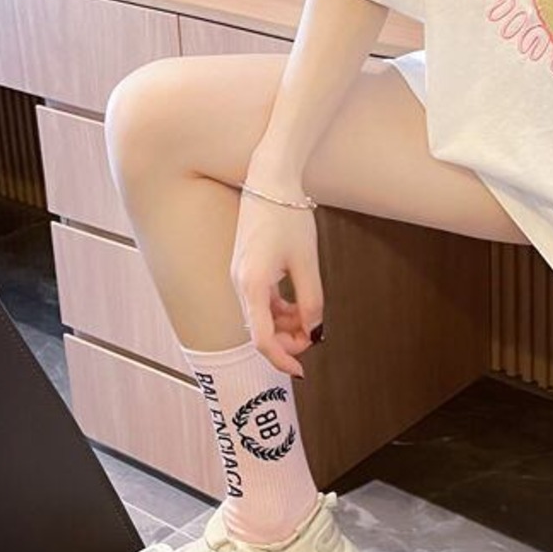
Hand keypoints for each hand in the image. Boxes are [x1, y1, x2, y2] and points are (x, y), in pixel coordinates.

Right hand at [229, 187, 324, 377]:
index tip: (300, 371)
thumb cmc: (288, 216)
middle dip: (287, 341)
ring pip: (260, 315)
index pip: (262, 338)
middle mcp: (239, 283)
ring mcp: (239, 275)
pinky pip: (259, 299)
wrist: (270, 180)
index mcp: (252, 284)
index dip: (282, 359)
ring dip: (284, 324)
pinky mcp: (245, 267)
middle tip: (314, 339)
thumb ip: (311, 299)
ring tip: (310, 321)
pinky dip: (278, 308)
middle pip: (260, 329)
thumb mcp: (307, 261)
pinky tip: (298, 306)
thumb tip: (314, 330)